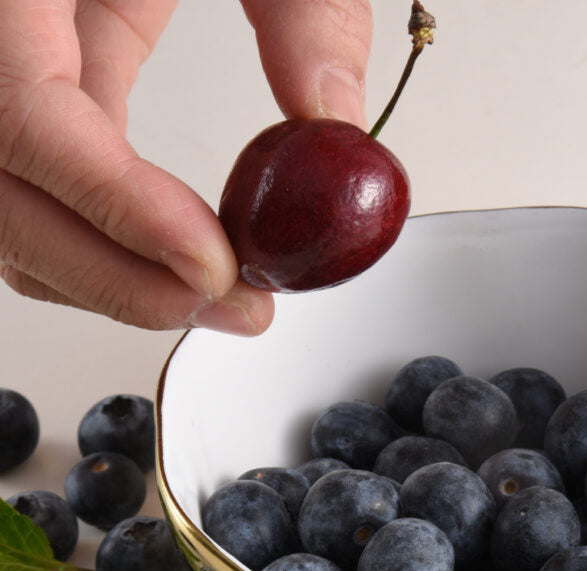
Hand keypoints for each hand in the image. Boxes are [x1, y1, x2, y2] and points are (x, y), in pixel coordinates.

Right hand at [0, 0, 371, 332]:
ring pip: (6, 206)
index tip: (209, 263)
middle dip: (116, 274)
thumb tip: (336, 124)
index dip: (111, 204)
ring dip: (111, 272)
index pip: (17, 110)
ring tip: (222, 296)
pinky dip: (113, 226)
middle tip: (232, 307)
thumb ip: (306, 4)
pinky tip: (192, 244)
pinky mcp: (20, 58)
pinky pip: (40, 168)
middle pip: (0, 193)